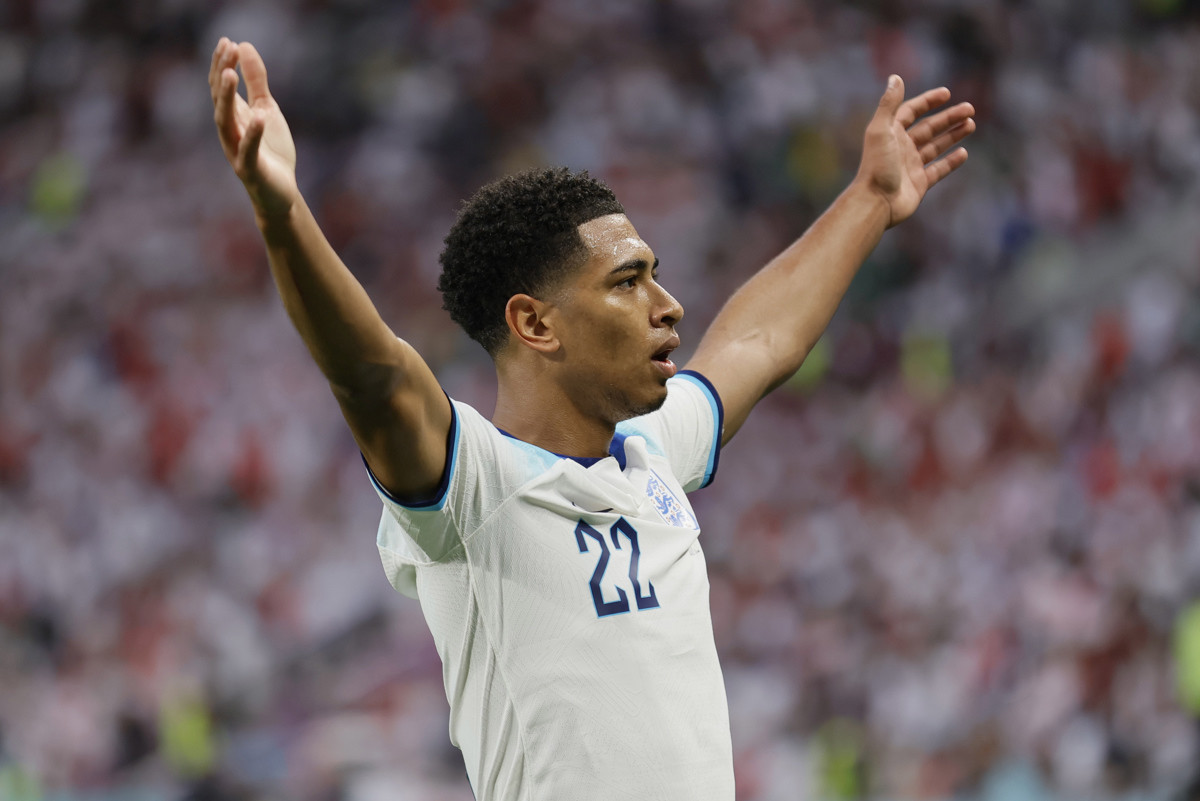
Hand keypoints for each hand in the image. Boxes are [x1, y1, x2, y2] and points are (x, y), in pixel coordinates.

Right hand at [209, 38, 298, 221]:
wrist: (280, 192)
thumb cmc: (271, 150)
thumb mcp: (267, 109)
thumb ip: (257, 81)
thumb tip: (244, 45)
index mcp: (233, 116)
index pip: (220, 86)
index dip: (221, 63)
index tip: (227, 40)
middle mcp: (230, 131)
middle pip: (219, 100)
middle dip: (220, 75)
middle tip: (226, 49)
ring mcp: (237, 151)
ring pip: (225, 123)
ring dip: (226, 99)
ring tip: (229, 75)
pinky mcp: (250, 170)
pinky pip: (248, 151)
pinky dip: (253, 135)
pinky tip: (259, 118)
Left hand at [855, 76, 974, 227]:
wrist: (876, 203)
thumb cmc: (877, 166)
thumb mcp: (881, 130)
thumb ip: (889, 104)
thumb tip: (895, 77)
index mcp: (891, 133)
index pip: (911, 112)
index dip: (928, 101)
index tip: (947, 94)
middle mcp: (901, 148)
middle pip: (928, 128)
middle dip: (949, 117)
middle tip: (970, 109)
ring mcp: (911, 166)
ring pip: (935, 146)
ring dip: (953, 135)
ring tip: (971, 124)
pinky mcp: (919, 184)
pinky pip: (938, 170)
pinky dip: (951, 161)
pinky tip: (964, 153)